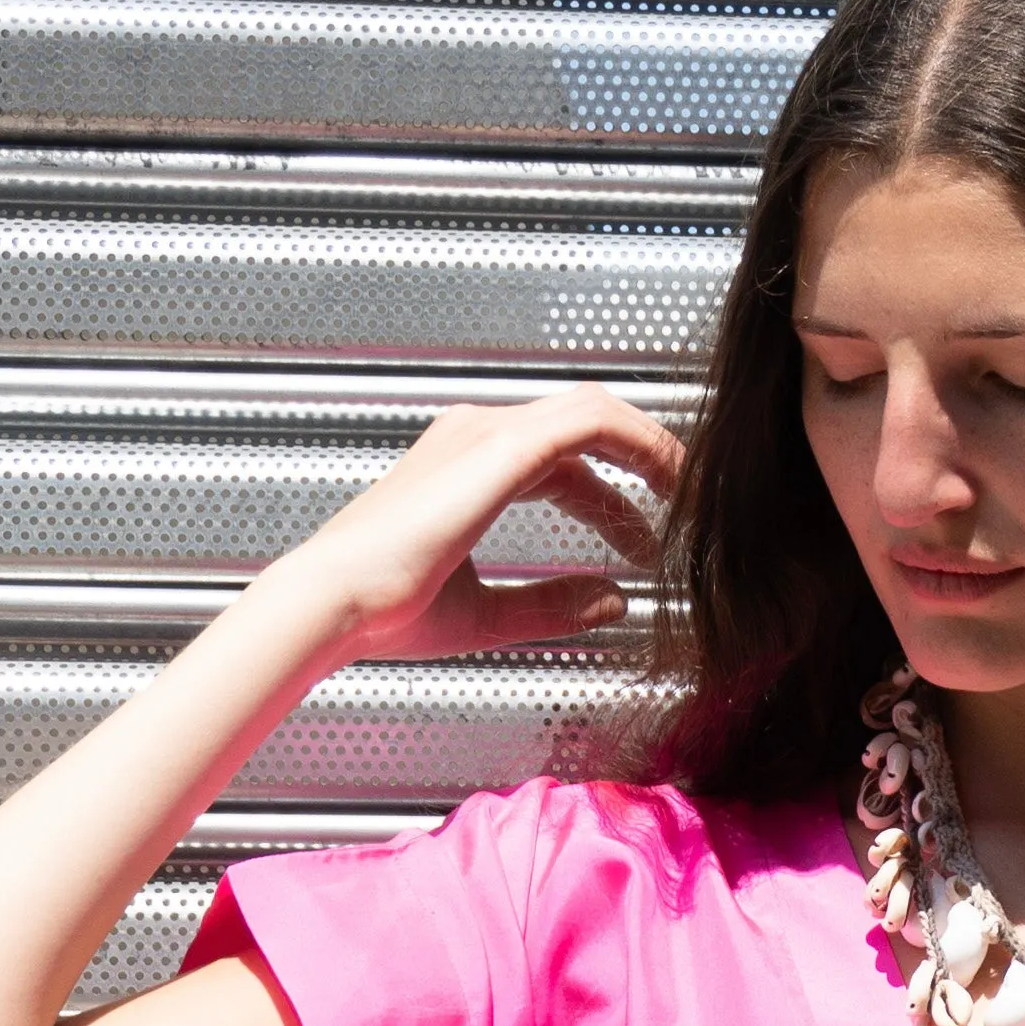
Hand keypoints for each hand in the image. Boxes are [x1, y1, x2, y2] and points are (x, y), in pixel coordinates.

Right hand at [270, 388, 684, 663]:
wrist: (335, 602)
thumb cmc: (384, 610)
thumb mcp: (488, 613)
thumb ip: (552, 603)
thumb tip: (614, 602)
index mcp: (465, 469)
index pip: (559, 461)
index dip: (611, 492)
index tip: (646, 531)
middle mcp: (476, 438)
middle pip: (582, 427)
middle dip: (640, 462)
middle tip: (685, 507)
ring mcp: (486, 433)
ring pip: (593, 411)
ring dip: (649, 446)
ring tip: (689, 493)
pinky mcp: (501, 448)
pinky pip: (591, 423)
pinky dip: (639, 444)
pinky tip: (670, 481)